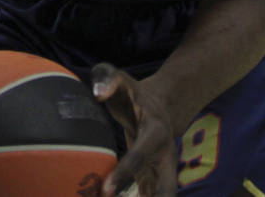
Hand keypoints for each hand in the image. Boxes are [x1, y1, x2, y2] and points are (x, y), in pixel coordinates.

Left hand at [92, 64, 179, 196]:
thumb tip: (98, 93)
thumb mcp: (121, 79)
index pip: (140, 155)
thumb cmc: (133, 93)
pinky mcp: (154, 181)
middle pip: (165, 189)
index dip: (125, 173)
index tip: (107, 192)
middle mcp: (165, 157)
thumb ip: (108, 79)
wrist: (162, 106)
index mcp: (156, 133)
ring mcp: (162, 172)